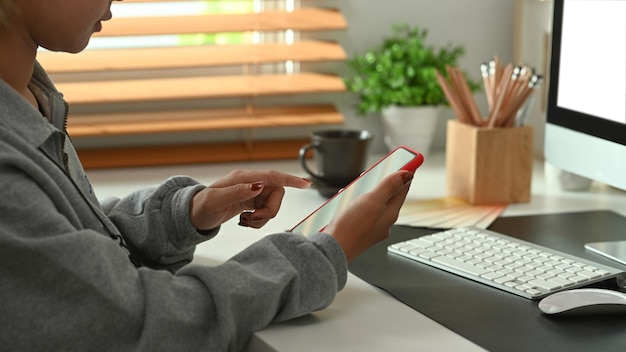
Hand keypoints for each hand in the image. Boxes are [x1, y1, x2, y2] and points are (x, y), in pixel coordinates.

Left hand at [190, 169, 311, 230]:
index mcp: (243, 178)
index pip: (272, 176)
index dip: (290, 180)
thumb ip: (238, 192)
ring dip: (262, 218)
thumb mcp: (216, 200)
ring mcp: (251, 192)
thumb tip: (259, 186)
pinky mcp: (251, 202)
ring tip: (245, 221)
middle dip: (269, 211)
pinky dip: (258, 221)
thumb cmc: (201, 206)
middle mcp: (250, 183)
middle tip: (252, 219)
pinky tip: (244, 221)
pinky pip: (264, 212)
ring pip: (271, 205)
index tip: (306, 184)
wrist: (194, 215)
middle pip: (276, 195)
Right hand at [324, 170, 412, 261]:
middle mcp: (384, 221)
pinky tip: (347, 204)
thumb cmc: (350, 228)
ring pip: (374, 203)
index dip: (405, 173)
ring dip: (366, 193)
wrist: (332, 250)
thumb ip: (389, 186)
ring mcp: (372, 227)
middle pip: (388, 195)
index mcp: (391, 213)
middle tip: (376, 173)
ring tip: (356, 188)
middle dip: (382, 183)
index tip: (409, 161)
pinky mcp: (359, 231)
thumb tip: (407, 174)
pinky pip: (362, 212)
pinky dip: (356, 204)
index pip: (403, 188)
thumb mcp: (372, 201)